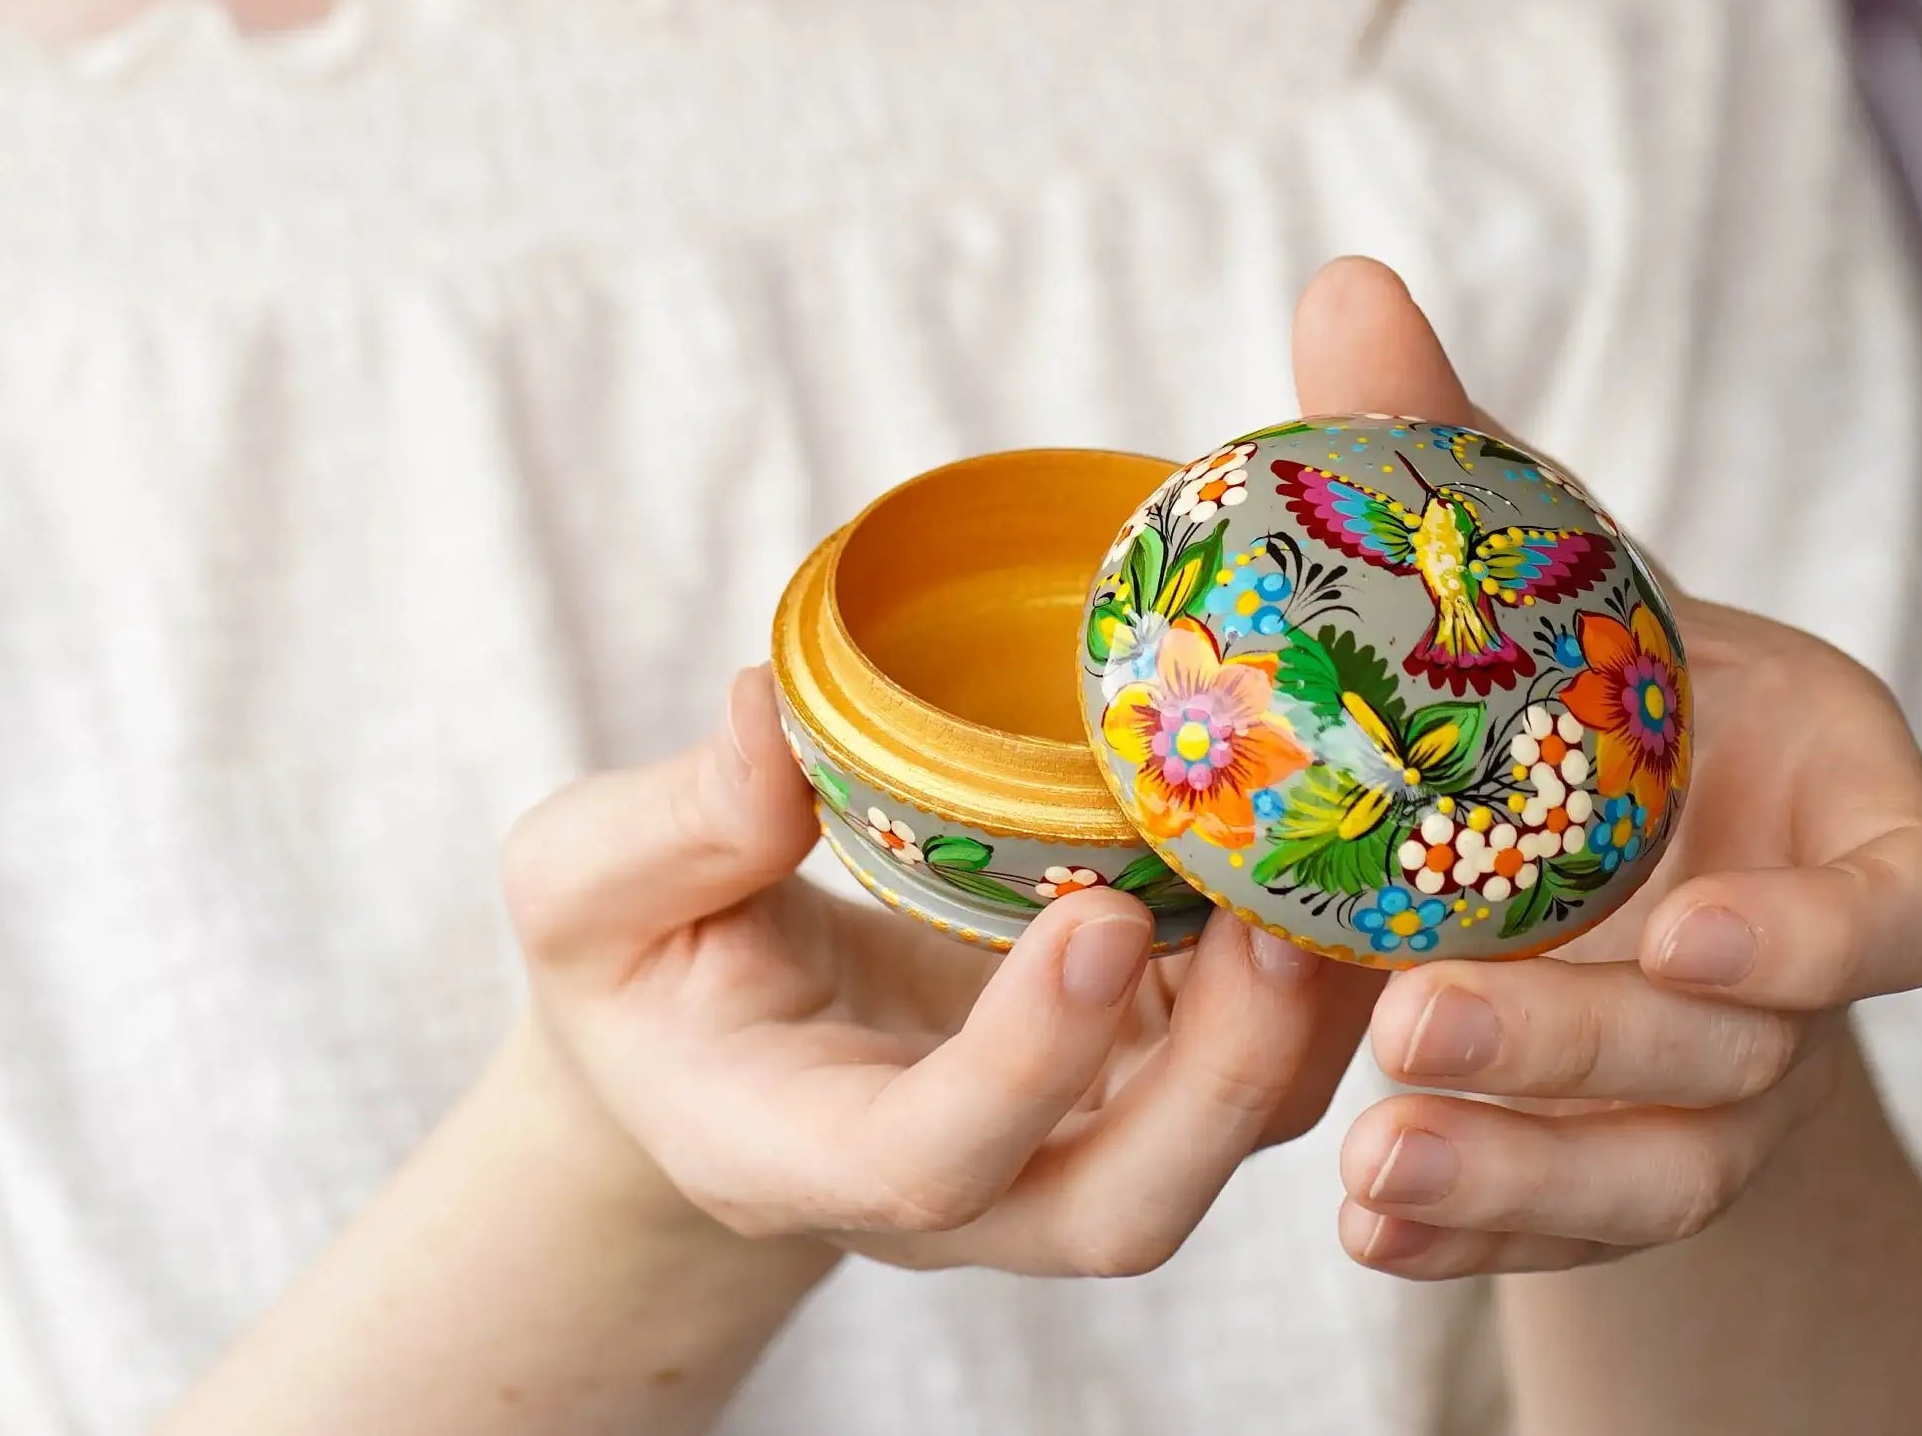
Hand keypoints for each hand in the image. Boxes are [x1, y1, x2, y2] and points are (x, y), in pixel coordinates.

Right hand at [500, 666, 1379, 1275]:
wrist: (701, 1044)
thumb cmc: (639, 965)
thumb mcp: (585, 887)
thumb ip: (667, 824)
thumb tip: (769, 713)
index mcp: (801, 1148)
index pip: (935, 1163)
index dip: (1028, 1066)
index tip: (1091, 919)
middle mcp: (955, 1187)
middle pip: (1119, 1208)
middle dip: (1220, 1081)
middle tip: (1272, 914)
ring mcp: (1054, 1140)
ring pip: (1216, 1146)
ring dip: (1297, 1027)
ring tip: (1336, 865)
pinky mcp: (1122, 1073)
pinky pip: (1244, 1065)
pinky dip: (1305, 975)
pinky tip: (1327, 844)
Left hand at [1292, 258, 1921, 1278]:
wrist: (1601, 805)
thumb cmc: (1590, 658)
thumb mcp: (1534, 556)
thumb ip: (1450, 439)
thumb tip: (1342, 276)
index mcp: (1845, 809)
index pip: (1911, 907)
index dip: (1830, 933)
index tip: (1700, 935)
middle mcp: (1804, 963)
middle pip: (1744, 1049)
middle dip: (1588, 1048)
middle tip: (1428, 1022)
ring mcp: (1729, 1085)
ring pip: (1664, 1166)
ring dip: (1525, 1174)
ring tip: (1378, 1161)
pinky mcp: (1634, 1160)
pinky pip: (1578, 1223)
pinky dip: (1482, 1230)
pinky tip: (1369, 1220)